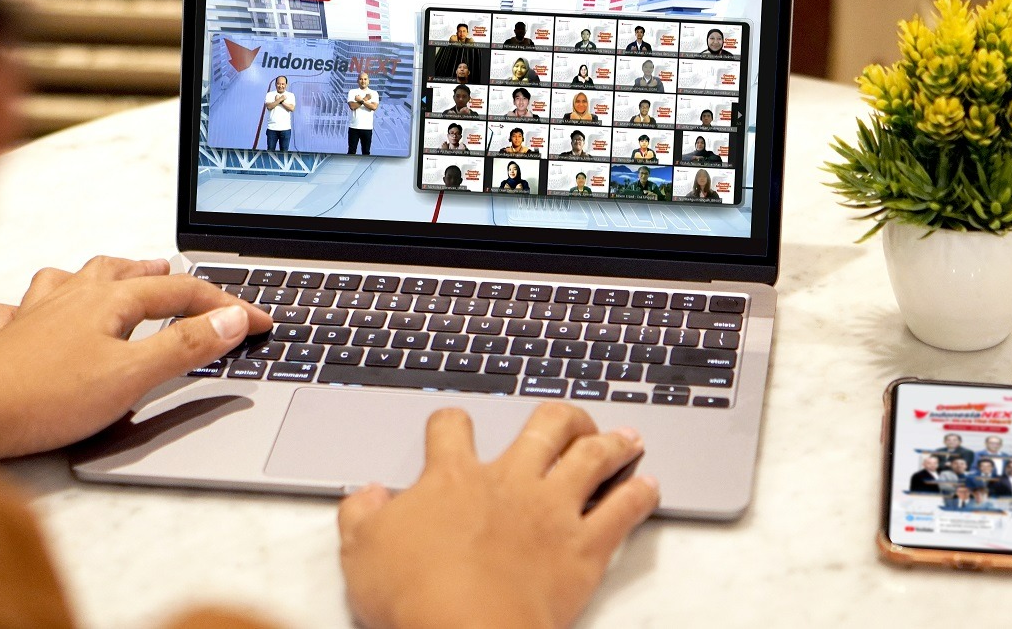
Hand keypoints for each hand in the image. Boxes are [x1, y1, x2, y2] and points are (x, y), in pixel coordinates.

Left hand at [0, 255, 271, 458]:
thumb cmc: (46, 398)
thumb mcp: (132, 377)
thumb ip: (186, 347)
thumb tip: (233, 319)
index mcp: (109, 300)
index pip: (182, 292)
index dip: (227, 305)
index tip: (259, 321)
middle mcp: (71, 296)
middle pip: (126, 272)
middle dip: (162, 275)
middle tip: (186, 281)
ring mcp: (33, 314)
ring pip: (73, 278)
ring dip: (102, 276)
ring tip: (116, 278)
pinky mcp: (3, 339)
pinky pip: (19, 307)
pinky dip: (35, 305)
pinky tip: (33, 313)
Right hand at [337, 404, 659, 628]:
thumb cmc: (417, 595)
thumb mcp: (363, 551)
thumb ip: (363, 516)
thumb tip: (367, 497)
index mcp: (453, 478)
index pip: (451, 429)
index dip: (452, 423)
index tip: (454, 426)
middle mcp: (510, 481)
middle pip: (544, 425)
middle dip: (561, 416)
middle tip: (570, 419)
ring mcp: (552, 510)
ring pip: (592, 456)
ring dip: (613, 442)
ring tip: (626, 437)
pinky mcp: (584, 547)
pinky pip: (622, 510)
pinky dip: (639, 495)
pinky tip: (648, 487)